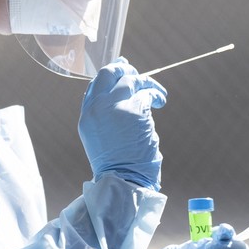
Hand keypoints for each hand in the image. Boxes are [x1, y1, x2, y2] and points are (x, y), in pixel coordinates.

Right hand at [78, 59, 166, 189]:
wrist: (123, 180)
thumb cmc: (117, 163)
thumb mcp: (101, 137)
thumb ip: (106, 114)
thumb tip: (118, 88)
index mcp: (87, 115)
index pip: (95, 85)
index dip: (110, 75)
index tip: (122, 71)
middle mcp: (97, 108)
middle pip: (108, 74)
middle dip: (124, 69)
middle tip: (138, 76)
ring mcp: (114, 107)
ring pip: (131, 80)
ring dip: (146, 82)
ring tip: (157, 93)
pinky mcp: (134, 110)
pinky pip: (146, 93)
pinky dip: (156, 94)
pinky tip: (161, 101)